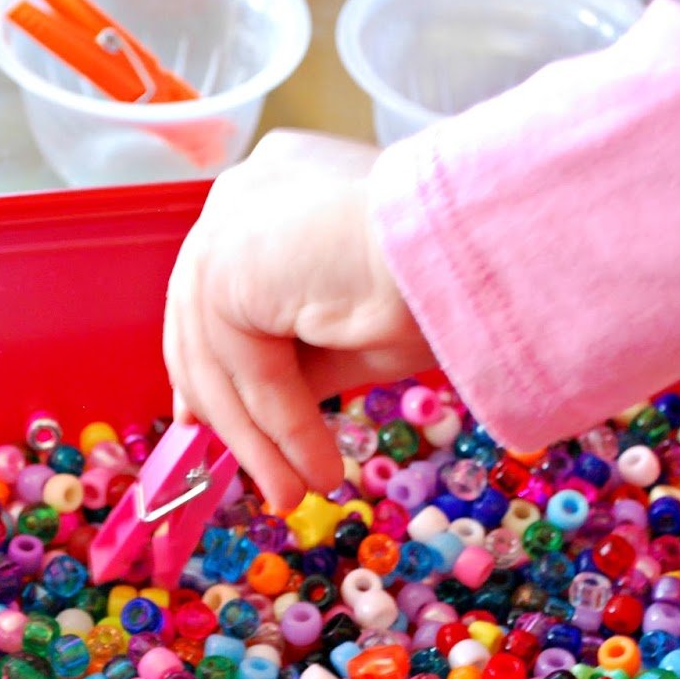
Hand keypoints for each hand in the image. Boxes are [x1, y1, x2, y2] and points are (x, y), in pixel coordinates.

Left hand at [164, 130, 435, 510]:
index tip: (204, 417)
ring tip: (297, 491)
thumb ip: (303, 351)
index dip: (209, 358)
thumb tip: (273, 406)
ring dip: (261, 439)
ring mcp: (227, 224)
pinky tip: (316, 470)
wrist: (475, 242)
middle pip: (206, 324)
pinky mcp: (228, 266)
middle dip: (224, 409)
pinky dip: (282, 429)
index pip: (220, 286)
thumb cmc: (445, 272)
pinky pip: (249, 371)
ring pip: (223, 357)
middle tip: (253, 473)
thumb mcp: (357, 321)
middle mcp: (241, 194)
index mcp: (272, 187)